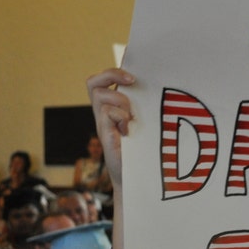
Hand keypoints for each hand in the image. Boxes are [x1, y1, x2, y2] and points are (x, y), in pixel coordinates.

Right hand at [86, 68, 135, 187]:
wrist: (136, 176)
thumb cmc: (141, 149)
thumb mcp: (142, 122)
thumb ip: (141, 106)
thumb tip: (155, 85)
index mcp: (110, 108)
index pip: (100, 81)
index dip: (112, 72)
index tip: (133, 76)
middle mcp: (102, 114)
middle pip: (92, 82)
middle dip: (111, 75)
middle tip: (131, 82)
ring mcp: (102, 124)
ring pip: (101, 96)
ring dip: (120, 101)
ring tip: (131, 117)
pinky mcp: (104, 134)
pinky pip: (107, 112)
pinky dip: (121, 117)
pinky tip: (128, 130)